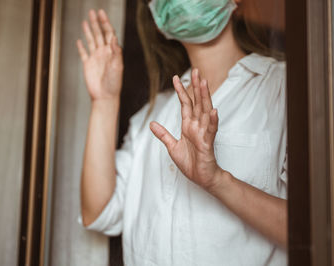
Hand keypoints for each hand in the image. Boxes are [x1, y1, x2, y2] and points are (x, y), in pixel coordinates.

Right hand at [76, 9, 122, 100]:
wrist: (105, 97)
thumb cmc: (114, 84)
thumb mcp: (118, 67)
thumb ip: (116, 52)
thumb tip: (114, 37)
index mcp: (112, 52)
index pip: (109, 33)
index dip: (105, 23)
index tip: (101, 13)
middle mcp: (104, 53)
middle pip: (99, 34)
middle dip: (96, 22)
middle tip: (93, 11)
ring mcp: (95, 58)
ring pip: (91, 40)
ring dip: (88, 30)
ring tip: (86, 20)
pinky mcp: (88, 65)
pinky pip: (83, 53)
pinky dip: (81, 46)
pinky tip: (79, 40)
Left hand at [150, 69, 223, 190]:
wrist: (201, 177)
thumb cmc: (190, 163)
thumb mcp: (172, 146)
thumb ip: (163, 134)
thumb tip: (152, 124)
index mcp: (188, 125)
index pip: (185, 104)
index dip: (181, 91)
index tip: (175, 77)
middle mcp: (197, 126)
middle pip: (197, 102)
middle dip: (196, 87)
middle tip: (196, 71)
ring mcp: (204, 133)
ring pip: (205, 111)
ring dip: (205, 97)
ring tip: (204, 83)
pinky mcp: (208, 143)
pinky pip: (211, 130)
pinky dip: (213, 121)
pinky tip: (214, 111)